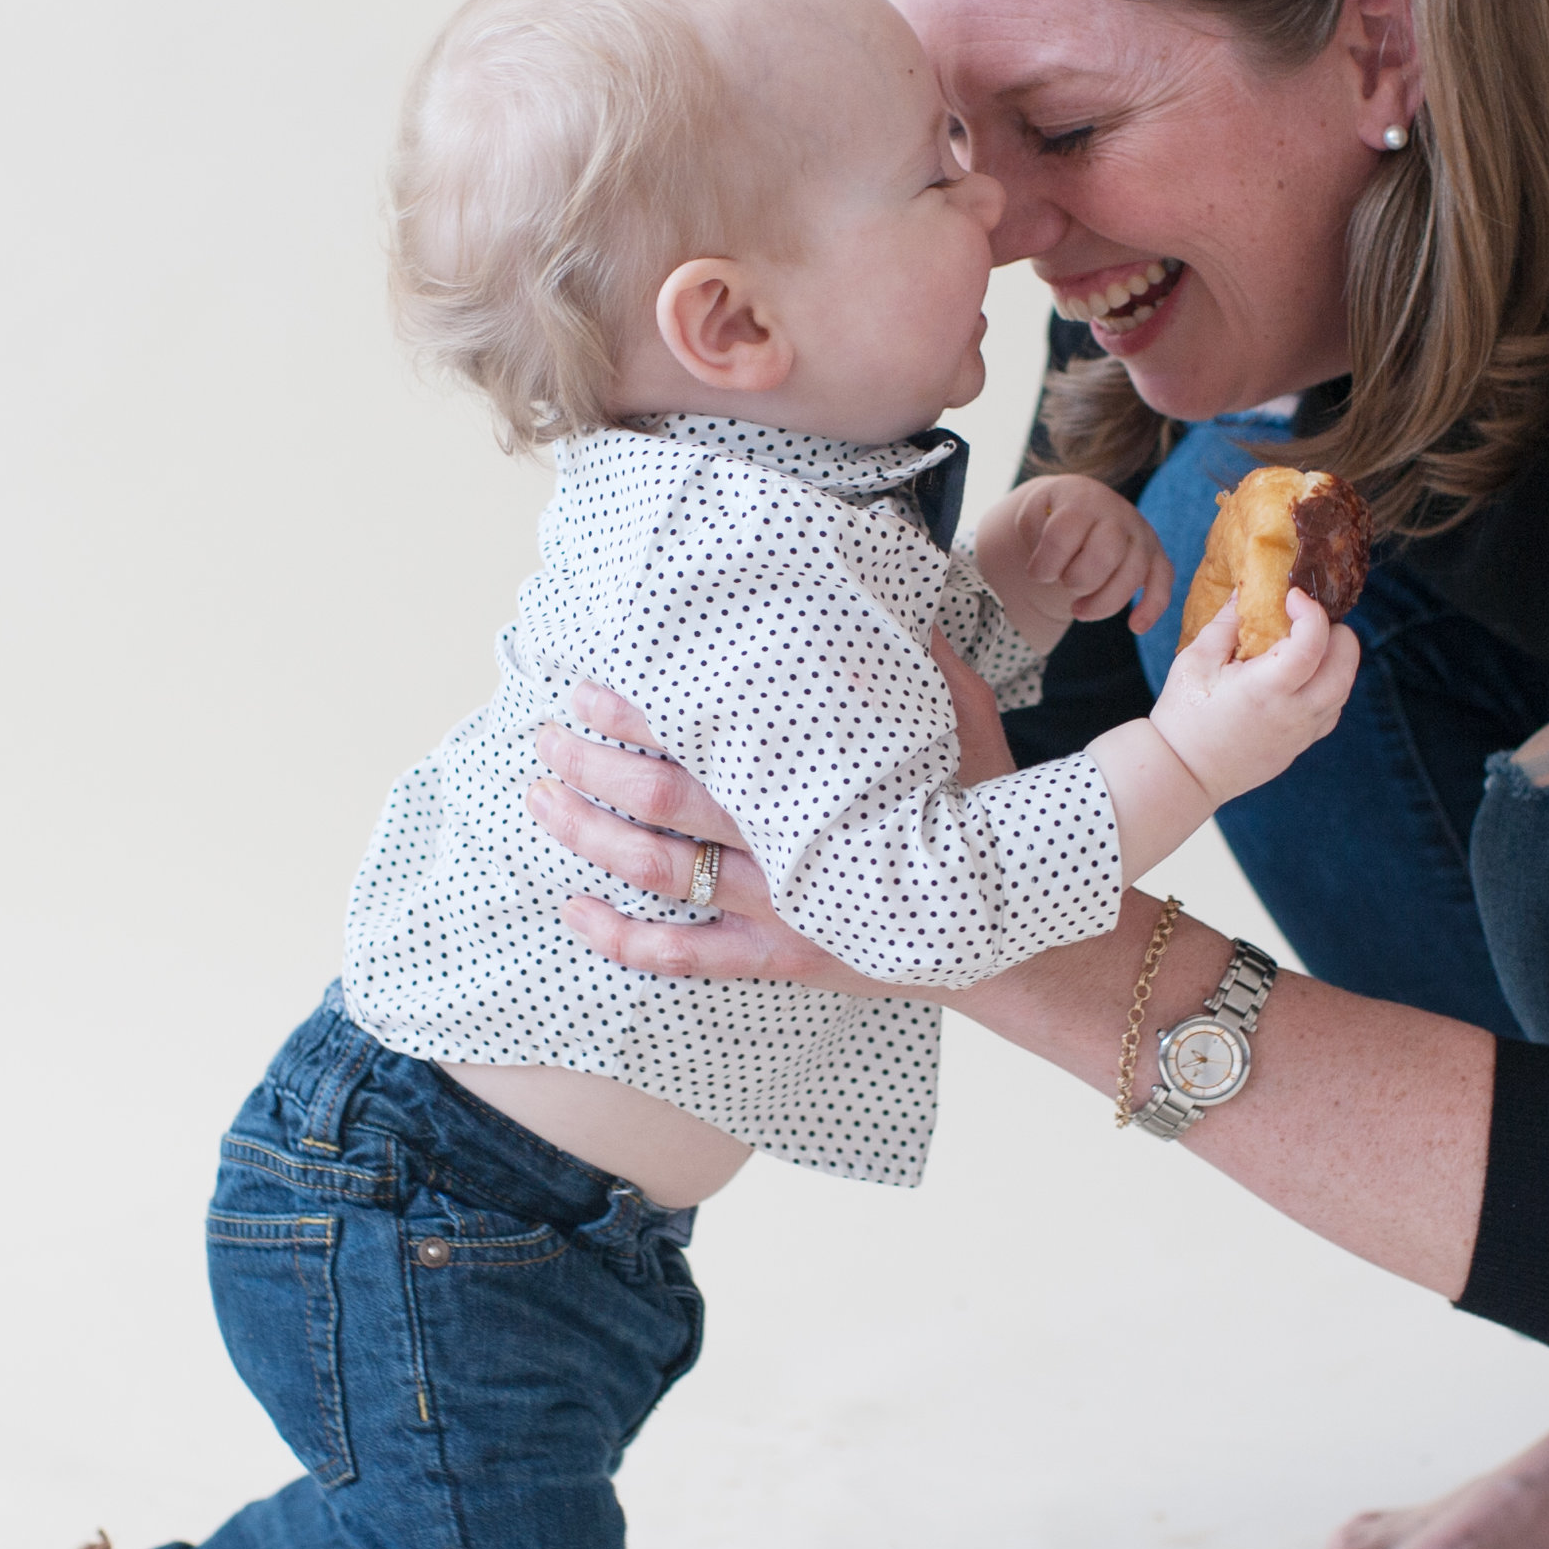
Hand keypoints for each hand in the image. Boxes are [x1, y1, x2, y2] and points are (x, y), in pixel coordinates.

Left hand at [520, 630, 1009, 993]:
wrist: (1010, 926)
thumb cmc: (982, 808)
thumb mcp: (963, 722)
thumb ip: (920, 658)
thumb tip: (890, 588)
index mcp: (819, 782)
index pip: (708, 740)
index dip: (640, 715)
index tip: (591, 686)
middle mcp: (787, 847)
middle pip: (663, 804)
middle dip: (594, 767)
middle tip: (545, 735)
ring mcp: (778, 909)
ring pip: (659, 873)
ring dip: (589, 837)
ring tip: (538, 800)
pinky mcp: (778, 959)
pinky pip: (683, 957)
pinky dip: (621, 939)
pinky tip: (574, 911)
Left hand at [977, 474, 1177, 642]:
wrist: (1080, 505)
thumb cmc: (1053, 519)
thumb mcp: (1033, 516)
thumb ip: (1034, 536)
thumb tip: (1046, 571)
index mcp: (1083, 500)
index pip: (1066, 532)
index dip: (1047, 562)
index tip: (1038, 573)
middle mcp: (1118, 514)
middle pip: (1105, 553)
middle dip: (1077, 580)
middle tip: (1063, 584)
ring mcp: (1141, 535)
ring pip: (1133, 574)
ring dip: (1102, 603)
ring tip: (1078, 611)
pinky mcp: (1156, 557)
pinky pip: (1162, 583)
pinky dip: (1152, 608)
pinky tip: (1135, 627)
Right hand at [1151, 590, 1361, 802]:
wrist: (1184, 773)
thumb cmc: (1184, 716)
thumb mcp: (1195, 661)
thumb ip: (1226, 623)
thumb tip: (1246, 592)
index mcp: (1266, 689)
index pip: (1313, 643)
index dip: (1311, 611)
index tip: (1293, 596)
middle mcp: (1294, 712)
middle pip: (1346, 663)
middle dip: (1334, 632)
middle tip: (1304, 623)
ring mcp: (1303, 732)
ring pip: (1345, 686)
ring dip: (1333, 659)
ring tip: (1301, 647)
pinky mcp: (1302, 744)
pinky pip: (1332, 708)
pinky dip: (1326, 685)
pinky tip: (1298, 678)